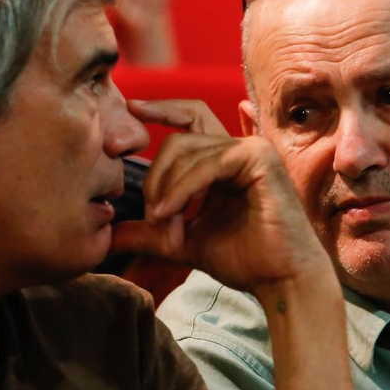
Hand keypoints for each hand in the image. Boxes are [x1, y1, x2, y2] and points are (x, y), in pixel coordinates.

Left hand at [111, 99, 337, 304]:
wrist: (280, 280)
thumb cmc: (243, 260)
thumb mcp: (183, 242)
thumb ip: (150, 233)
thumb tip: (109, 237)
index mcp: (224, 160)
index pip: (190, 118)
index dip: (162, 110)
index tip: (132, 109)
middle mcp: (239, 148)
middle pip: (177, 140)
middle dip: (154, 178)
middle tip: (151, 218)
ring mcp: (252, 150)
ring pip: (186, 151)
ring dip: (166, 191)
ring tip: (164, 225)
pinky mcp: (259, 159)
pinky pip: (206, 165)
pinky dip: (181, 190)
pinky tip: (170, 214)